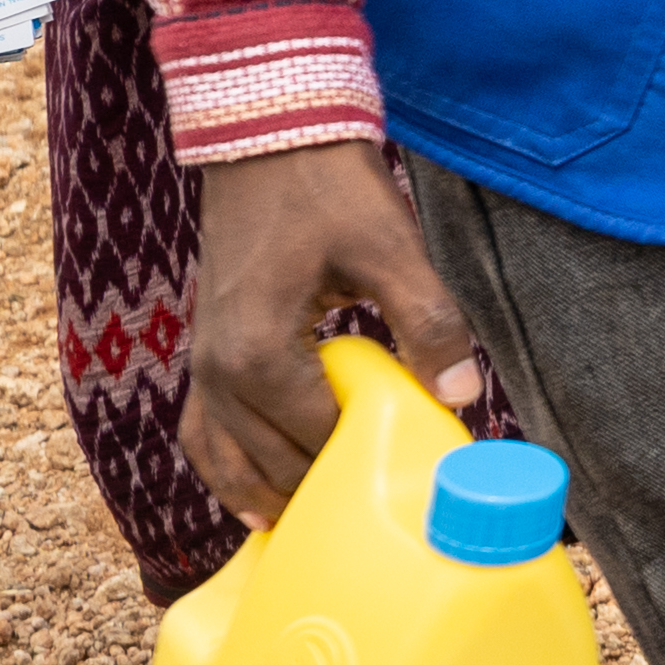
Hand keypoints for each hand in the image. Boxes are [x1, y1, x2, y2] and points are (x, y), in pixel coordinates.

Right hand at [187, 145, 489, 529]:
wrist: (269, 138)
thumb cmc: (329, 190)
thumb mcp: (392, 250)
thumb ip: (428, 323)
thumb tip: (463, 395)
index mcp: (259, 355)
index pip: (317, 439)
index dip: (367, 463)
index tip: (416, 481)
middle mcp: (216, 372)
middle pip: (268, 464)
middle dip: (320, 491)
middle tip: (379, 516)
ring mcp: (201, 366)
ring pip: (224, 460)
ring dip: (266, 495)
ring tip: (319, 525)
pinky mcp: (204, 354)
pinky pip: (205, 433)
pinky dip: (228, 469)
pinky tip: (259, 496)